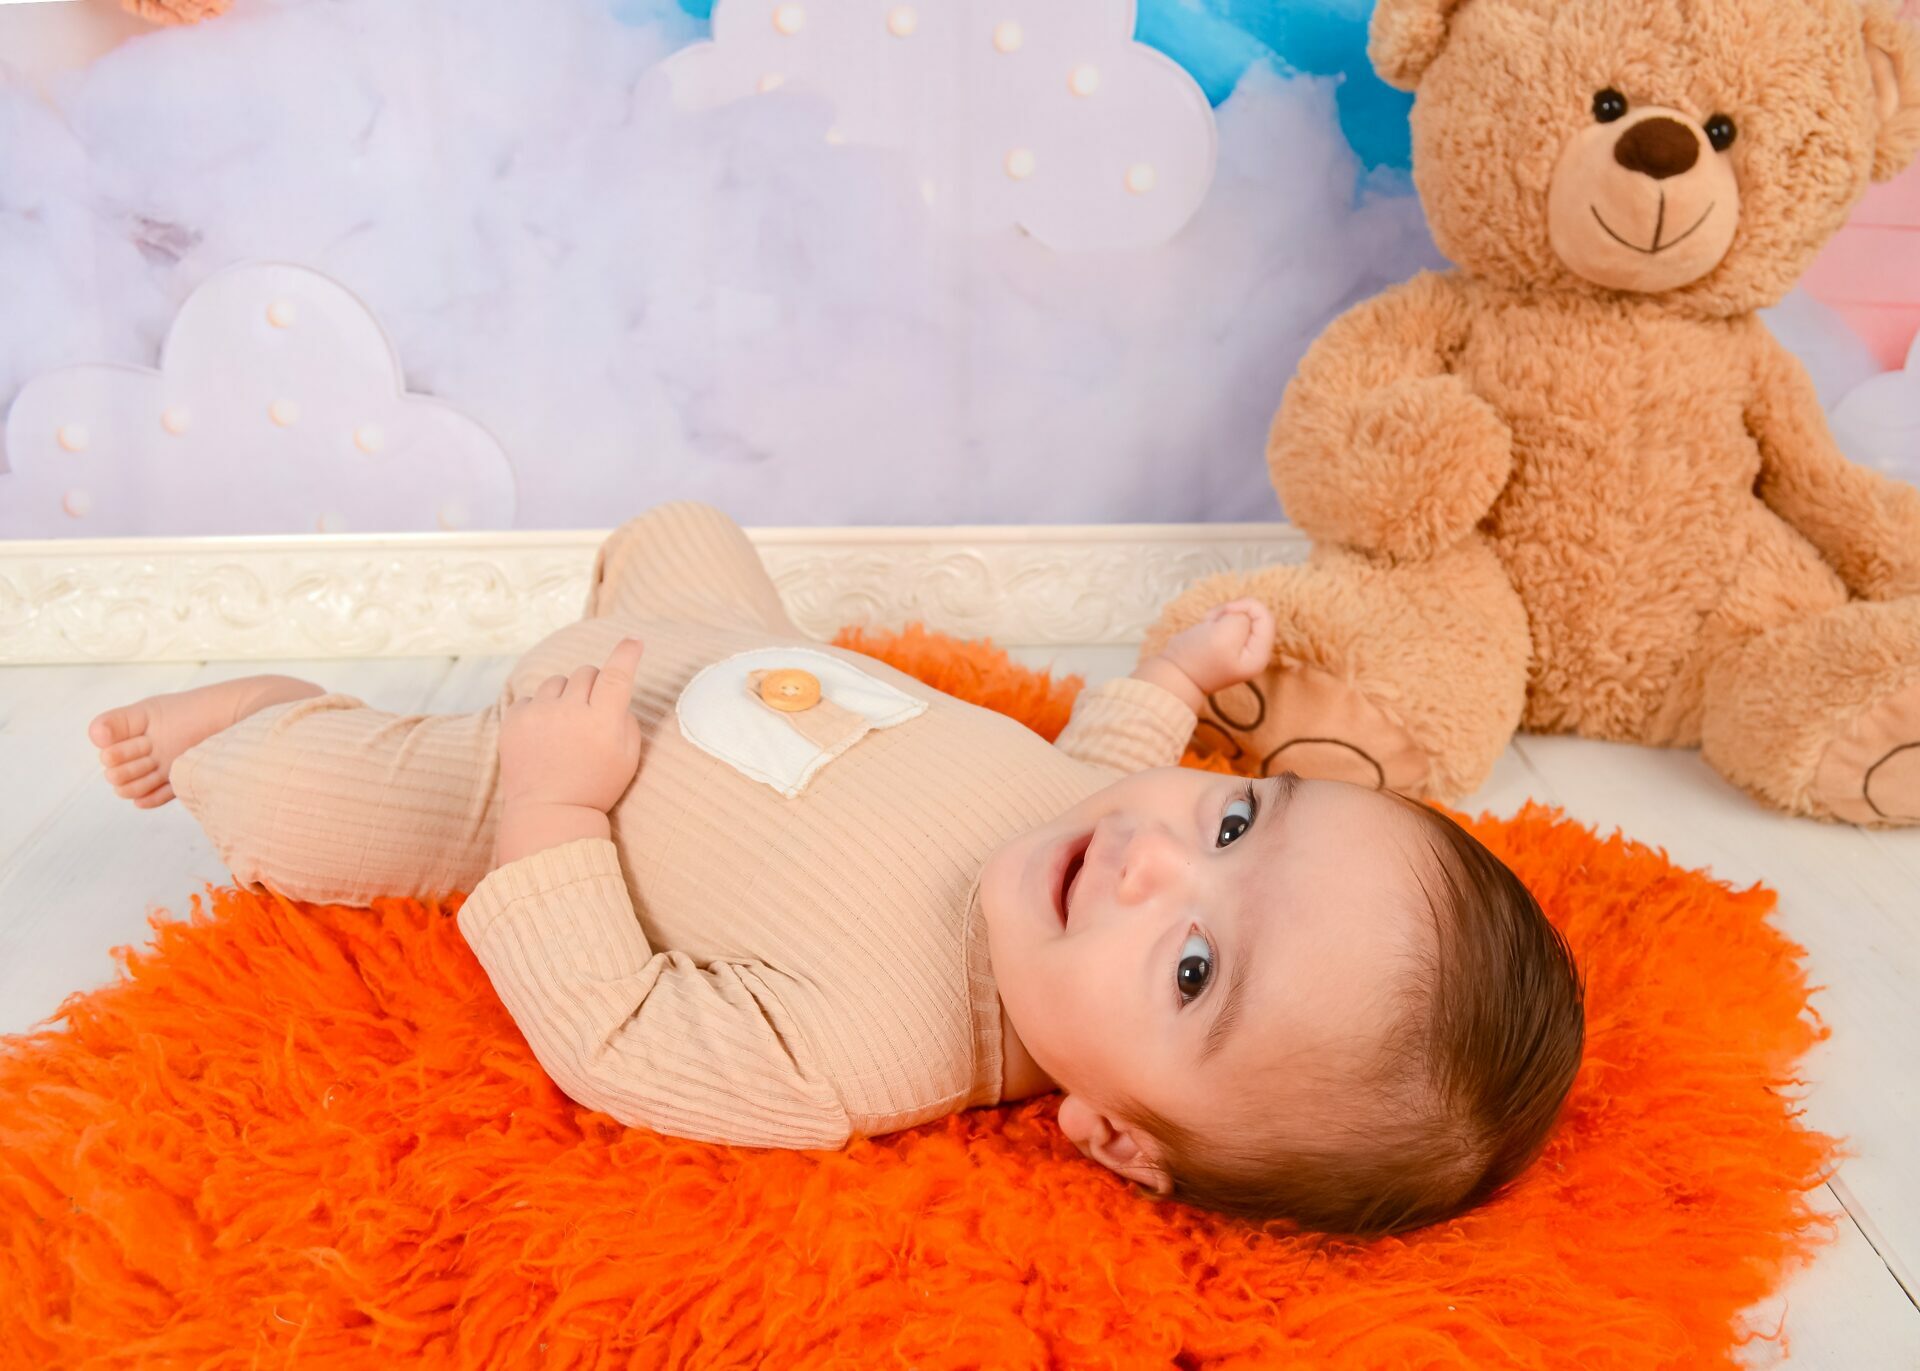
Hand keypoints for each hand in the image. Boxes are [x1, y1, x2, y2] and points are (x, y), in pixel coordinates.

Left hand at [499, 637, 645, 818]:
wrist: (549, 814)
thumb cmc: (595, 787)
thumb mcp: (628, 758)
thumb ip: (625, 719)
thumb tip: (612, 694)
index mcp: (602, 721)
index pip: (617, 674)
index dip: (627, 653)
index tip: (634, 641)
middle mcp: (569, 712)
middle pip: (587, 672)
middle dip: (594, 685)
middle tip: (593, 711)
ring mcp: (538, 714)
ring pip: (558, 681)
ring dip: (566, 695)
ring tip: (566, 726)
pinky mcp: (514, 720)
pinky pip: (531, 697)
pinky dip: (541, 709)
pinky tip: (545, 734)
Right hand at [1137, 599, 1275, 710]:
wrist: (1174, 674)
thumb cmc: (1197, 658)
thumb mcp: (1224, 635)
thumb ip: (1241, 619)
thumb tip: (1242, 615)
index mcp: (1259, 656)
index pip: (1265, 617)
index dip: (1246, 606)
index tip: (1225, 611)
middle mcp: (1255, 653)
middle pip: (1254, 615)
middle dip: (1232, 611)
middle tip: (1212, 620)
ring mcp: (1242, 648)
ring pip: (1240, 615)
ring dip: (1222, 615)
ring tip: (1207, 625)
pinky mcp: (1228, 642)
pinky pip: (1229, 621)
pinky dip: (1217, 620)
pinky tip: (1206, 628)